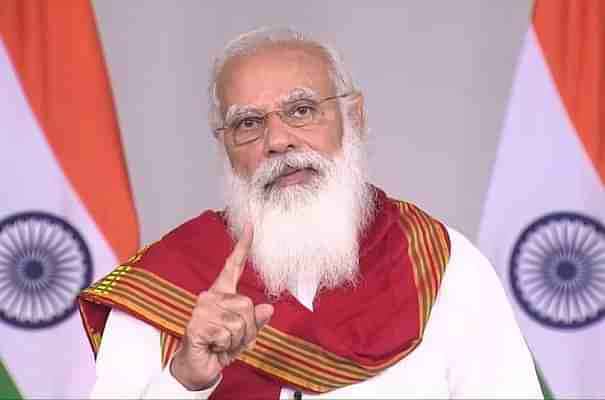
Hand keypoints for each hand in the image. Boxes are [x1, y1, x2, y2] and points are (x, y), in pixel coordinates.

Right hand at [170, 224, 273, 389]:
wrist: (198, 368)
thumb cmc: (219, 348)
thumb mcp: (244, 335)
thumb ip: (255, 321)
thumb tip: (268, 308)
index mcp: (223, 293)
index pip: (233, 266)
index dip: (243, 246)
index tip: (250, 226)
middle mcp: (210, 296)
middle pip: (247, 305)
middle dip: (247, 329)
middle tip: (231, 340)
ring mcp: (202, 308)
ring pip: (240, 322)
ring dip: (236, 340)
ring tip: (222, 343)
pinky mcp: (196, 323)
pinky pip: (227, 334)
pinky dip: (226, 346)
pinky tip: (213, 346)